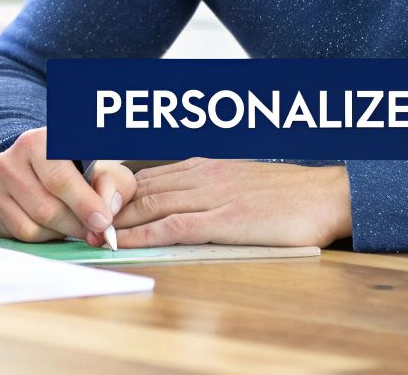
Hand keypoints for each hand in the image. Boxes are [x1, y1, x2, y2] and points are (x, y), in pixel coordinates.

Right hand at [0, 126, 133, 244]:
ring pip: (33, 227)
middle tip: (96, 234)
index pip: (59, 178)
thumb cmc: (76, 168)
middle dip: (76, 226)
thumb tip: (108, 211)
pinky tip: (55, 228)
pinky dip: (44, 238)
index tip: (103, 223)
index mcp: (38, 142)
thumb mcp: (101, 168)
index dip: (83, 203)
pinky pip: (20, 236)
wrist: (35, 168)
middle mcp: (10, 160)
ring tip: (76, 227)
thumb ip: (112, 185)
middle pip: (46, 208)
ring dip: (61, 234)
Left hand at [112, 159, 351, 247]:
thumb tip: (181, 205)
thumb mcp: (240, 182)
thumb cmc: (289, 194)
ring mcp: (213, 196)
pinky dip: (146, 235)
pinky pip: (175, 226)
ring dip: (118, 220)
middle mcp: (202, 175)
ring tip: (91, 233)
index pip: (148, 177)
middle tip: (79, 221)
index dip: (117, 193)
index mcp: (205, 165)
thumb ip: (210, 190)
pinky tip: (126, 242)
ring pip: (151, 205)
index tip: (93, 206)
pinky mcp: (226, 220)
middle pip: (141, 190)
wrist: (328, 195)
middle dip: (108, 206)